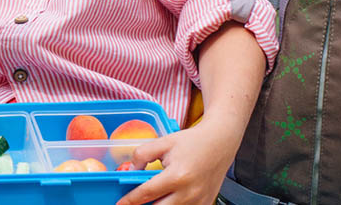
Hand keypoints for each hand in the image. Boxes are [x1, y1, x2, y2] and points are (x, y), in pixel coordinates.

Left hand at [115, 121, 237, 204]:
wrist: (221, 142)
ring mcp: (199, 201)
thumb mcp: (164, 142)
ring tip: (150, 198)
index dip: (130, 200)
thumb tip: (131, 170)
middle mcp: (189, 193)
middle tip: (133, 203)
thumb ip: (143, 154)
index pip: (147, 193)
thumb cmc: (193, 141)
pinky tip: (167, 198)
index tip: (120, 204)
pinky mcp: (205, 204)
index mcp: (177, 176)